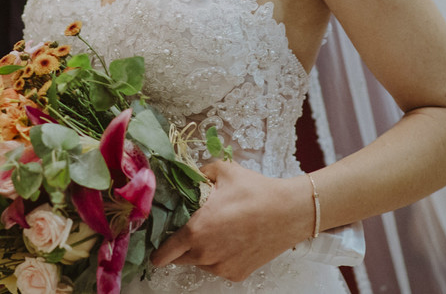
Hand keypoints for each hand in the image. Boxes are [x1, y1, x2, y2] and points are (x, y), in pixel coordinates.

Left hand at [151, 162, 312, 281]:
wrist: (289, 212)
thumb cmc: (255, 192)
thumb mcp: (222, 171)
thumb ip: (198, 173)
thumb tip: (187, 175)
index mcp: (196, 231)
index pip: (164, 252)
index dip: (158, 250)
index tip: (157, 245)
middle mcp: (205, 254)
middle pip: (180, 259)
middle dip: (180, 247)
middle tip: (191, 230)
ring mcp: (221, 267)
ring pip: (200, 263)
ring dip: (201, 251)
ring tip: (217, 230)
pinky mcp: (237, 274)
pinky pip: (219, 267)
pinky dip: (220, 257)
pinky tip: (232, 240)